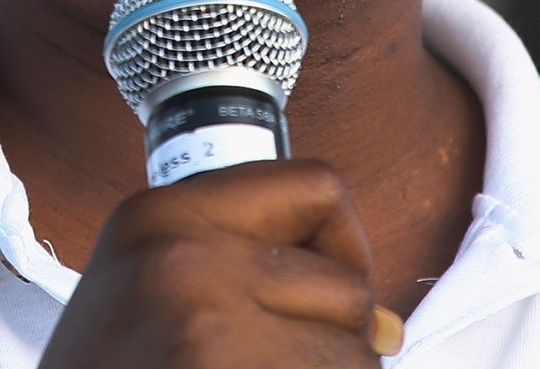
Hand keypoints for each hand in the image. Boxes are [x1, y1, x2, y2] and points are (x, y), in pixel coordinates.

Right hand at [39, 159, 387, 367]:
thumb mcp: (151, 300)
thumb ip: (257, 283)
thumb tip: (388, 329)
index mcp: (158, 217)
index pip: (317, 188)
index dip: (342, 248)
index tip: (320, 298)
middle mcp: (184, 257)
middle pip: (348, 288)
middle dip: (330, 343)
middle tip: (261, 365)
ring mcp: (210, 329)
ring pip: (356, 358)